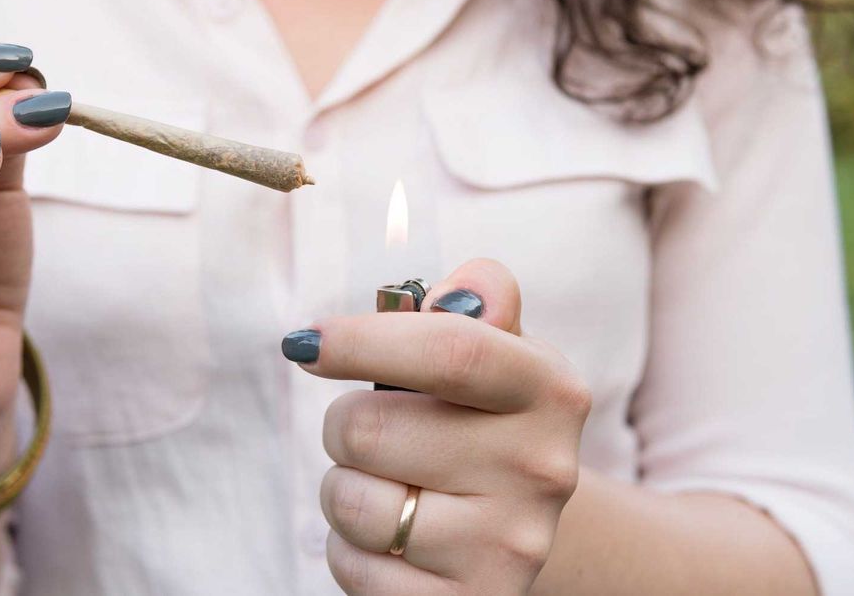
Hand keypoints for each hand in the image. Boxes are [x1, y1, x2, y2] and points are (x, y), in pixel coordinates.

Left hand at [287, 259, 591, 594]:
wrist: (519, 529)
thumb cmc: (483, 422)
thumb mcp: (499, 353)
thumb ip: (477, 302)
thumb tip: (449, 289)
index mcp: (549, 391)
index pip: (449, 351)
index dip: (362, 340)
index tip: (304, 342)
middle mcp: (542, 470)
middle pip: (369, 428)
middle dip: (344, 424)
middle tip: (374, 432)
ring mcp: (508, 548)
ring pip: (351, 501)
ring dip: (345, 487)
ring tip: (390, 486)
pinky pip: (351, 563)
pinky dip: (351, 548)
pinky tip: (394, 540)